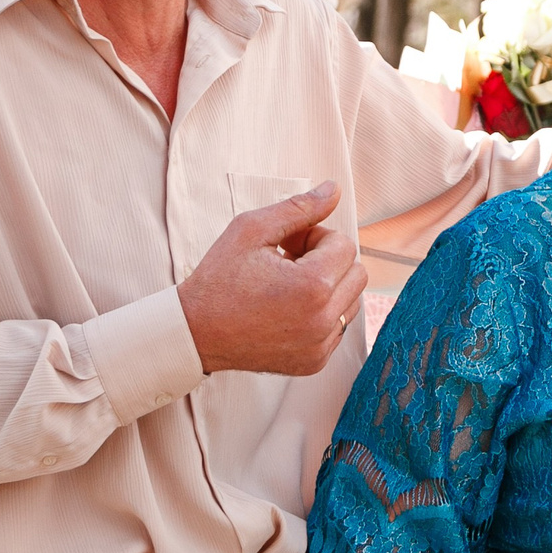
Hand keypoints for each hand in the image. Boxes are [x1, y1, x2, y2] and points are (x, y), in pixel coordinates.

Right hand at [177, 181, 369, 375]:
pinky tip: (288, 310)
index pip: (344, 245)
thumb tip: (334, 190)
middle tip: (289, 262)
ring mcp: (320, 346)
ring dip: (329, 288)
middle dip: (327, 261)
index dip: (316, 238)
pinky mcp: (314, 362)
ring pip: (351, 301)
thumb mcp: (252, 230)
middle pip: (356, 273)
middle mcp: (322, 321)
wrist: (195, 332)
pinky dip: (321, 315)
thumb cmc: (219, 281)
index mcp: (312, 286)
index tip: (288, 245)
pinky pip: (337, 328)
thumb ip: (299, 208)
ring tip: (289, 286)